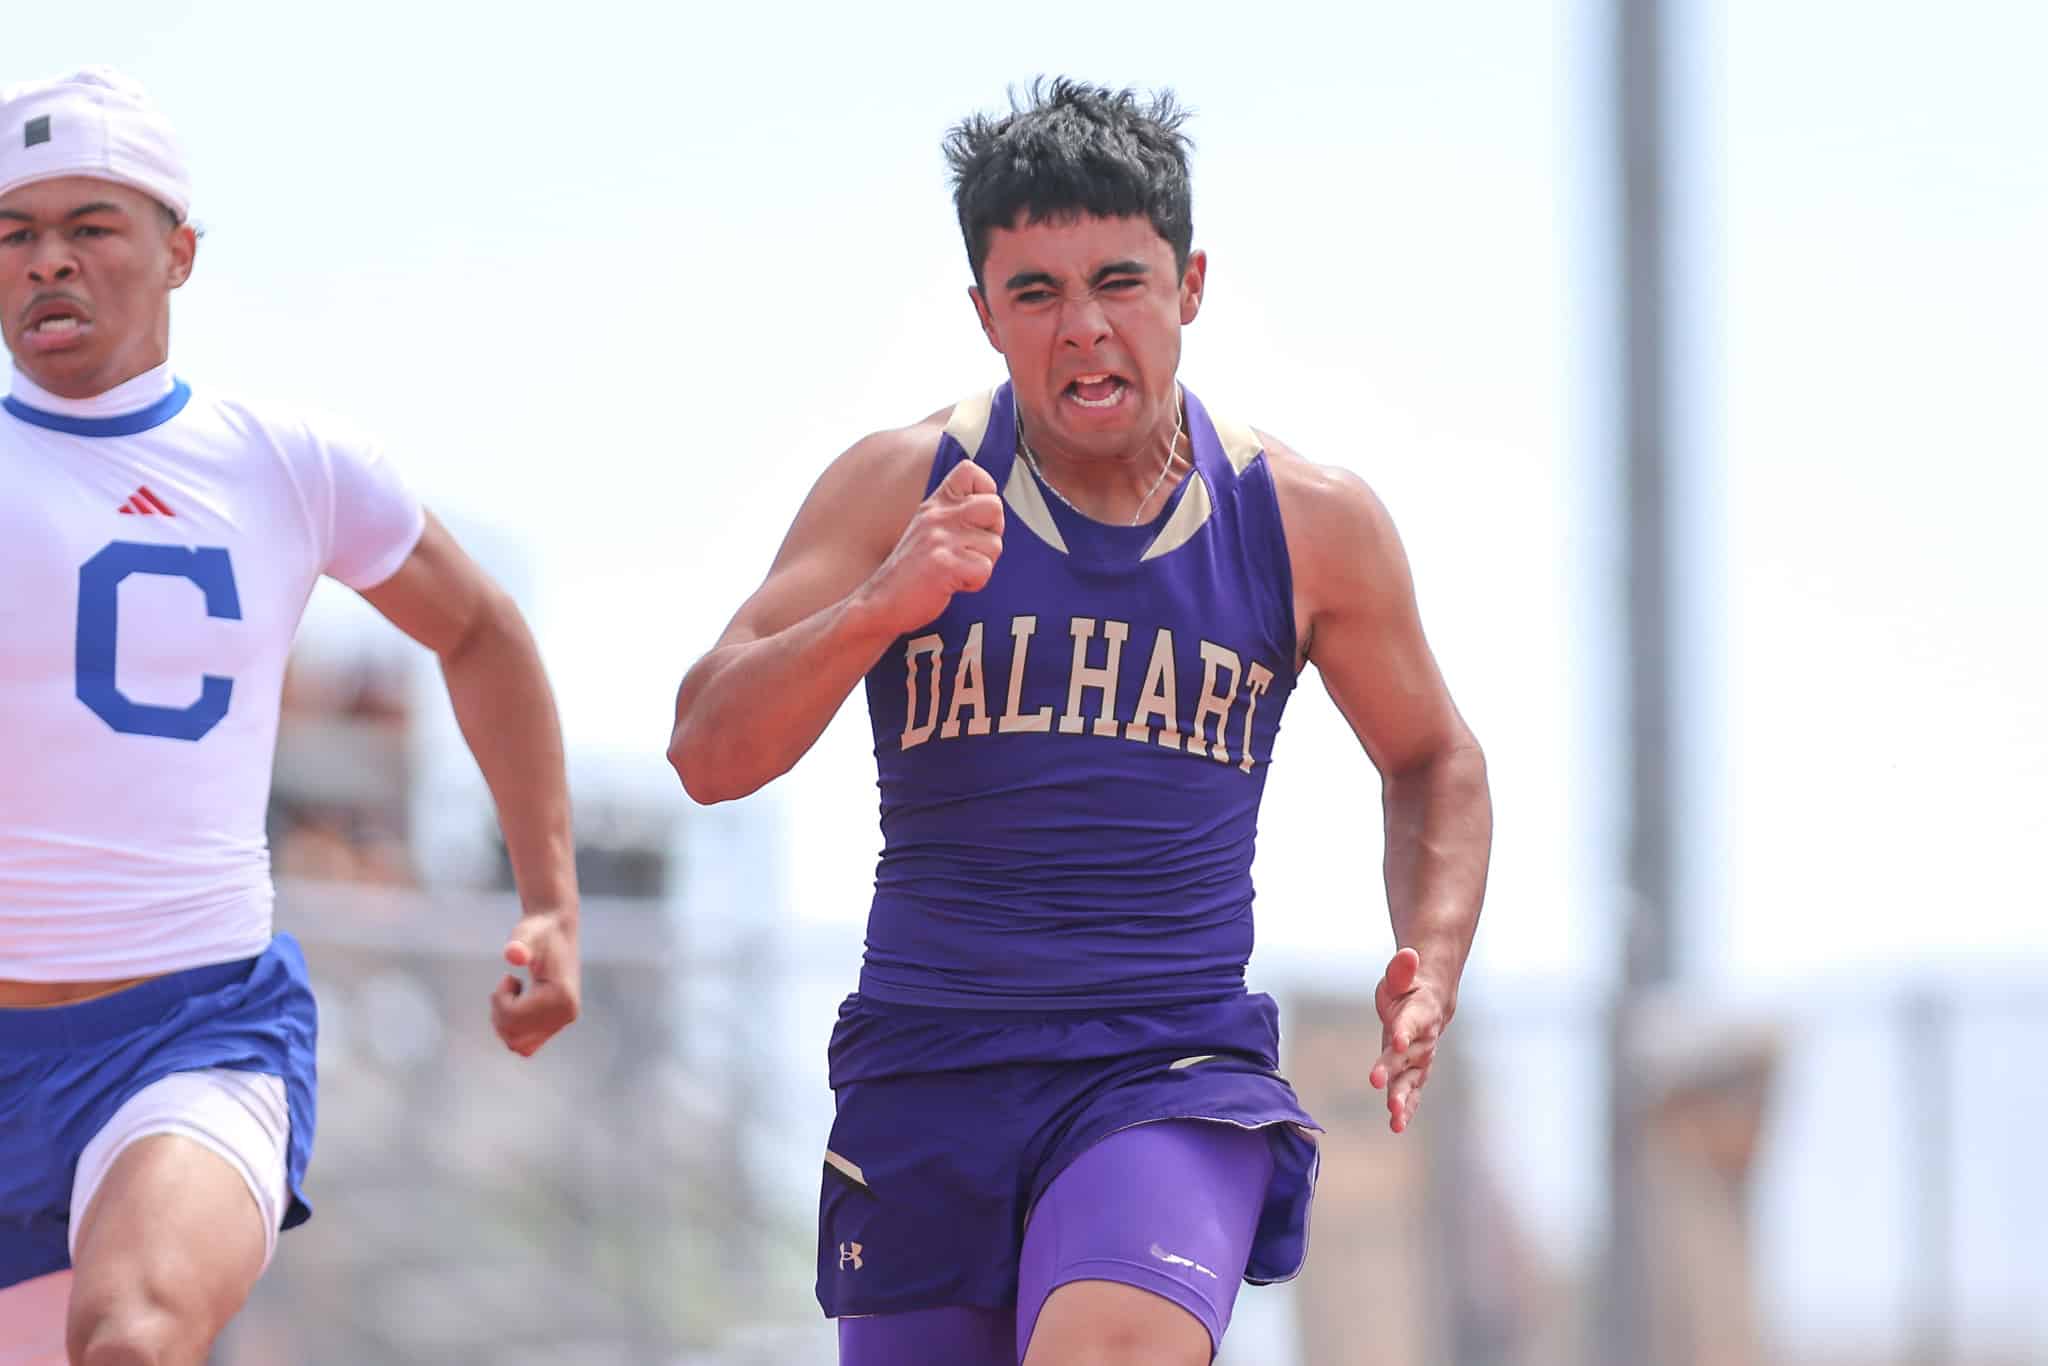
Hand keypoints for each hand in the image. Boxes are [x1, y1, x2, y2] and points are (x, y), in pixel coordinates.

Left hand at [492, 910, 580, 1056]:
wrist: (555, 929)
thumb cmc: (538, 930)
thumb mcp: (526, 933)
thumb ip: (519, 943)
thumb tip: (514, 954)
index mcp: (562, 997)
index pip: (515, 1017)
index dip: (501, 999)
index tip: (508, 976)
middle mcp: (567, 1014)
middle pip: (515, 1036)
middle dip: (501, 1012)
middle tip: (508, 985)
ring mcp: (563, 1021)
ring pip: (518, 1045)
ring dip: (505, 1022)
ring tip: (512, 995)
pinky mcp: (556, 1024)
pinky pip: (525, 1045)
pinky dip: (512, 1029)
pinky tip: (517, 1005)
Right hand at [860, 458, 1003, 635]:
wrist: (881, 602)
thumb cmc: (913, 570)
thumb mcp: (929, 528)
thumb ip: (955, 513)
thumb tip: (994, 508)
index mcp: (936, 504)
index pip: (972, 471)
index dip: (985, 492)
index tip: (975, 519)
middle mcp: (938, 516)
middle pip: (994, 507)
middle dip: (992, 533)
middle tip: (970, 551)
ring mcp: (940, 539)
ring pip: (994, 545)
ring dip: (981, 564)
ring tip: (955, 571)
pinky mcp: (944, 565)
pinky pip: (985, 570)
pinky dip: (974, 583)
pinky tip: (952, 584)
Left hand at [1368, 946, 1453, 1133]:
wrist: (1430, 1002)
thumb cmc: (1410, 988)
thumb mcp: (1401, 975)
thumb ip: (1402, 969)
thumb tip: (1407, 953)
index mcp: (1420, 1012)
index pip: (1412, 1022)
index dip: (1405, 1031)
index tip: (1397, 1041)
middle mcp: (1422, 1039)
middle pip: (1409, 1057)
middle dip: (1395, 1070)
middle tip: (1381, 1086)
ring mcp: (1419, 1058)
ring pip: (1411, 1080)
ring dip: (1403, 1098)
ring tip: (1394, 1117)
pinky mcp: (1412, 1071)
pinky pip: (1410, 1091)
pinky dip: (1404, 1108)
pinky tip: (1396, 1125)